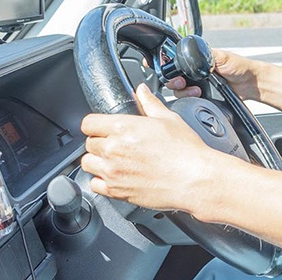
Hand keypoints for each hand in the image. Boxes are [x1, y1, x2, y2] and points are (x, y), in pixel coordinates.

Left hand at [80, 84, 224, 215]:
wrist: (194, 178)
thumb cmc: (185, 150)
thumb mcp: (169, 118)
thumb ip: (150, 103)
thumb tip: (142, 91)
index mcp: (123, 127)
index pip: (88, 123)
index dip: (95, 124)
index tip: (101, 127)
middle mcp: (113, 149)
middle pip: (88, 143)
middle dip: (100, 141)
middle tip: (115, 143)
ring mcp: (113, 172)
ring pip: (87, 164)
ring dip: (97, 160)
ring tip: (113, 160)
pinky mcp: (116, 191)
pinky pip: (95, 185)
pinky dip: (101, 181)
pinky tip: (116, 176)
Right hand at [165, 48, 261, 100]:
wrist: (250, 83)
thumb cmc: (239, 66)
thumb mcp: (221, 56)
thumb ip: (205, 54)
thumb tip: (191, 54)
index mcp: (197, 61)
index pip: (176, 65)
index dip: (171, 70)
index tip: (173, 74)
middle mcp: (195, 74)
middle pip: (174, 80)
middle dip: (174, 83)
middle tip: (181, 83)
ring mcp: (198, 86)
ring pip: (180, 92)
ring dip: (184, 93)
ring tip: (196, 91)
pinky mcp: (203, 98)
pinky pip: (191, 101)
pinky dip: (191, 101)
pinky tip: (199, 97)